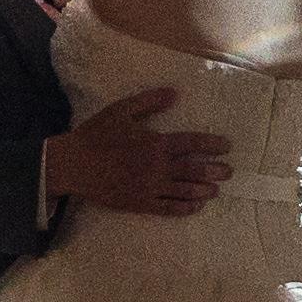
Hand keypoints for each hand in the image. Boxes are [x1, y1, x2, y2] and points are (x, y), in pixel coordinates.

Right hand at [43, 85, 230, 217]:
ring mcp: (149, 187)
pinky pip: (168, 208)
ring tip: (216, 190)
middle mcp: (156, 167)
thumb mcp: (121, 110)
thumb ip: (149, 101)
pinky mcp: (139, 203)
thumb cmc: (96, 134)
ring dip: (204, 190)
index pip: (192, 144)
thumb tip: (175, 93)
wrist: (72, 165)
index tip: (226, 146)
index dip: (212, 145)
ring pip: (185, 191)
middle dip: (215, 170)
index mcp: (155, 142)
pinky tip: (196, 206)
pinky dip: (185, 208)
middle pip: (194, 170)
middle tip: (230, 172)